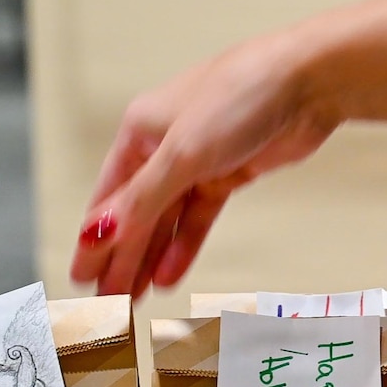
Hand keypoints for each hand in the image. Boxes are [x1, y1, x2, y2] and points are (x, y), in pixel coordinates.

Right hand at [70, 34, 340, 297]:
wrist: (305, 84)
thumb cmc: (240, 97)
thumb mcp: (183, 154)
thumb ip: (142, 200)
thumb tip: (99, 234)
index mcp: (139, 132)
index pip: (108, 198)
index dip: (94, 241)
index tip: (81, 277)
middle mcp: (164, 147)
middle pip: (136, 214)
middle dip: (121, 258)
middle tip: (108, 302)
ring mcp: (199, 162)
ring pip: (167, 220)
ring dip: (150, 258)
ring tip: (134, 298)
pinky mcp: (229, 174)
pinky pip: (198, 217)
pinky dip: (184, 246)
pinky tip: (169, 274)